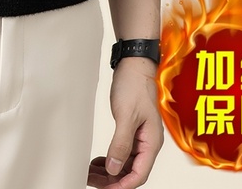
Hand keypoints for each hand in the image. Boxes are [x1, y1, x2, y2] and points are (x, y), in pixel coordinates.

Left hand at [88, 57, 163, 188]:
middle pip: (131, 172)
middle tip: (91, 181)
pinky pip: (121, 152)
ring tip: (90, 173)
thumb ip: (121, 143)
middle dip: (112, 180)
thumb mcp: (126, 115)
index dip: (122, 185)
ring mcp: (139, 137)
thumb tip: (114, 169)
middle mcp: (147, 143)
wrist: (134, 65)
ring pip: (125, 163)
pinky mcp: (131, 130)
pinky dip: (109, 158)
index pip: (139, 175)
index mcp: (151, 143)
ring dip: (109, 170)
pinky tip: (97, 161)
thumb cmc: (134, 86)